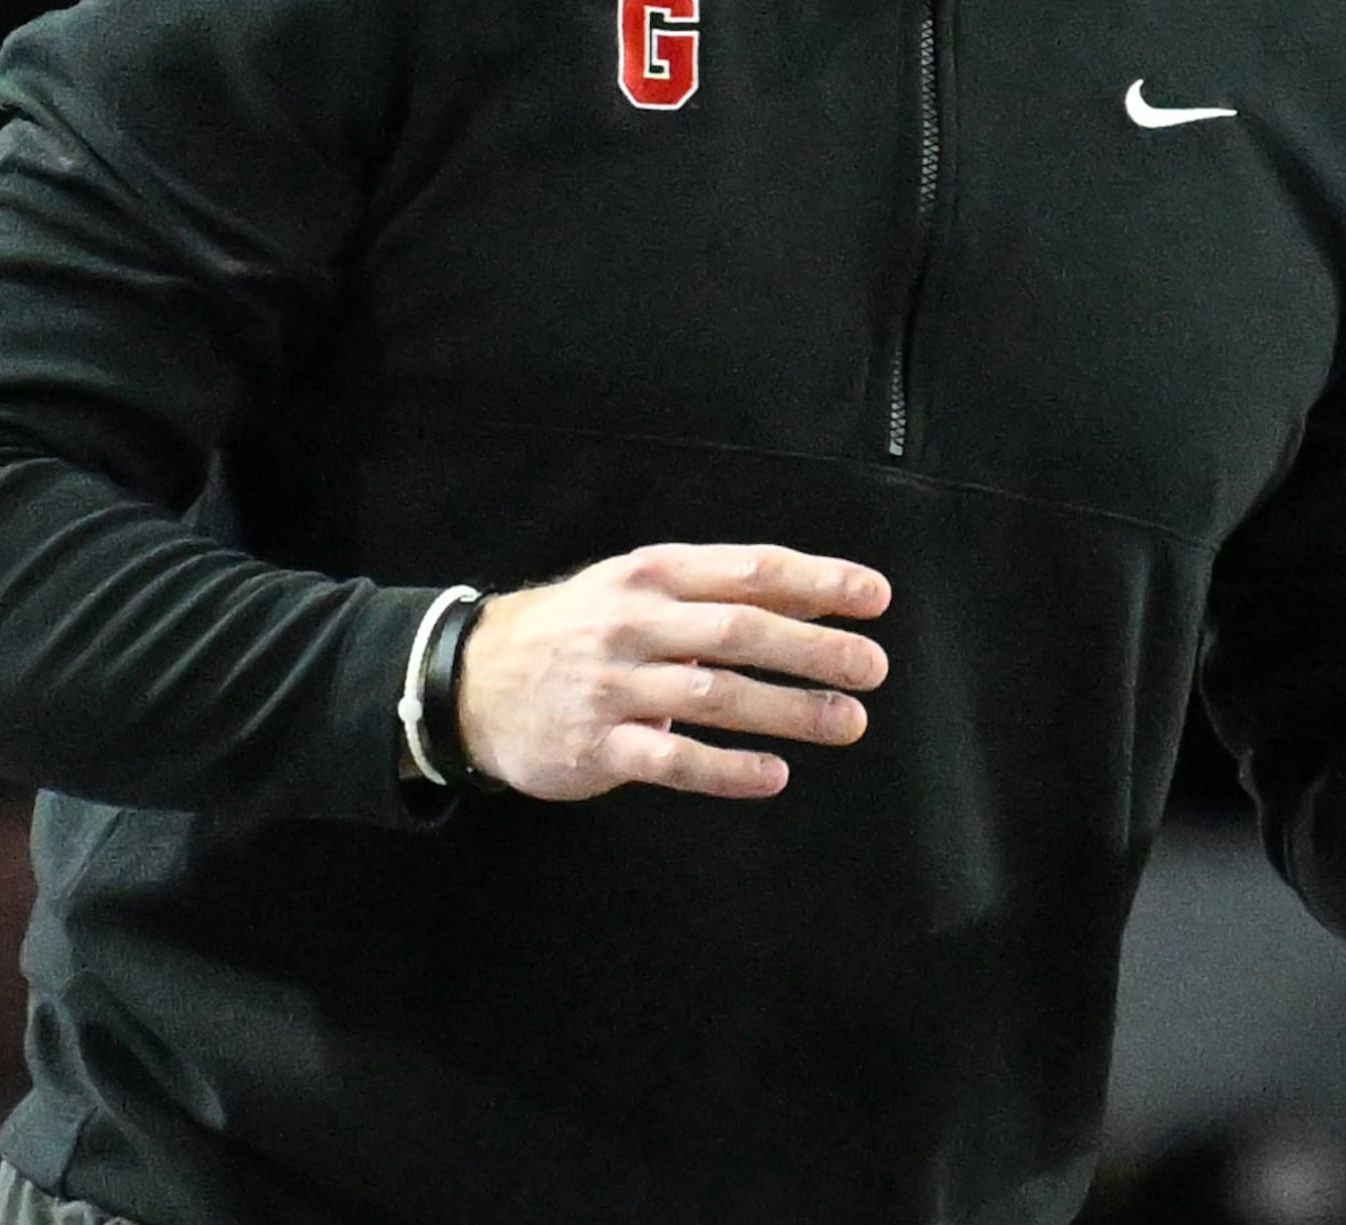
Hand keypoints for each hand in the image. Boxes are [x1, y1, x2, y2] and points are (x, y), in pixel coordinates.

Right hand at [456, 544, 889, 800]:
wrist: (471, 682)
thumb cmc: (576, 631)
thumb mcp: (635, 589)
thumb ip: (716, 593)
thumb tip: (816, 602)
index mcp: (652, 575)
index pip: (748, 569)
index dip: (816, 581)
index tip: (874, 597)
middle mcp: (634, 623)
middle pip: (739, 630)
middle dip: (814, 648)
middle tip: (873, 666)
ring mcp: (613, 686)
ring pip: (713, 695)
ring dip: (788, 710)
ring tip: (847, 721)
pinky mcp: (597, 746)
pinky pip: (671, 761)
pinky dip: (727, 770)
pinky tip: (773, 776)